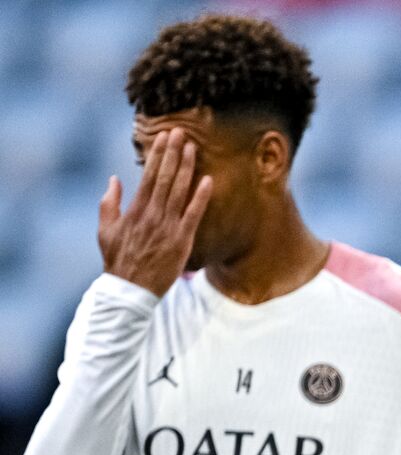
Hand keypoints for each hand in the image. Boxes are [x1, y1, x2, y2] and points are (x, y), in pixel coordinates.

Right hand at [98, 128, 211, 295]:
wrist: (130, 289)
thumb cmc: (119, 260)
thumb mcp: (106, 230)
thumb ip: (109, 203)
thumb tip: (114, 178)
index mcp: (135, 209)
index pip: (148, 175)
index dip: (158, 154)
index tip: (164, 137)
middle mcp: (152, 214)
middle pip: (165, 177)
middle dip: (173, 153)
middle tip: (181, 132)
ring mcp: (167, 226)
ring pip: (179, 191)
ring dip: (187, 167)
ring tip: (193, 148)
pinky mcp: (181, 240)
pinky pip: (194, 214)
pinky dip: (201, 197)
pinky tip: (208, 180)